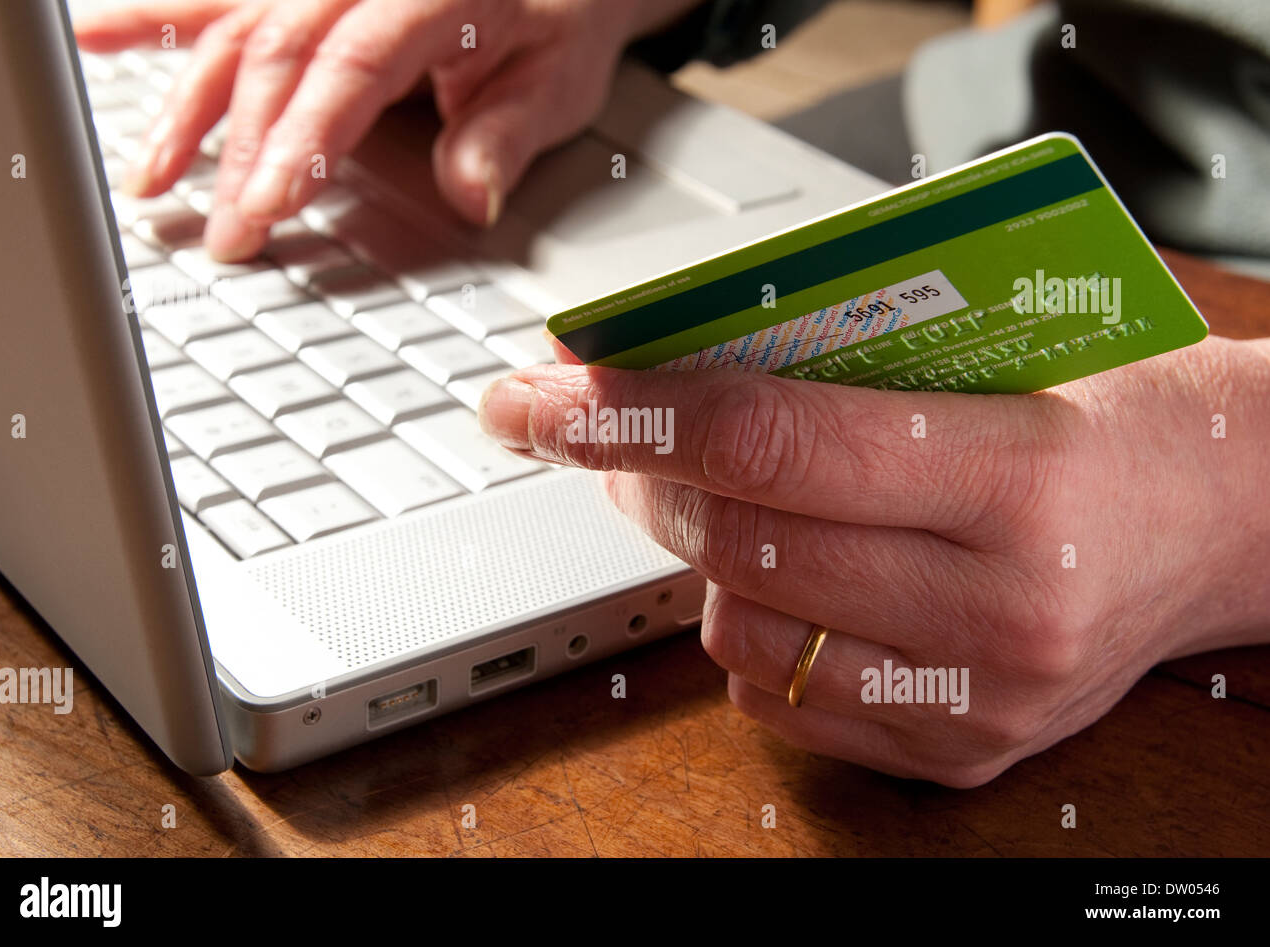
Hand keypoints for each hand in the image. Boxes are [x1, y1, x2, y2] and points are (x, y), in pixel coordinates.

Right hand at [74, 0, 700, 259]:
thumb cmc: (557, 21)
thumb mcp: (556, 81)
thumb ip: (506, 135)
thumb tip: (471, 196)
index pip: (353, 67)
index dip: (307, 138)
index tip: (274, 204)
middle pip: (282, 57)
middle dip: (246, 152)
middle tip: (229, 233)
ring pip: (239, 34)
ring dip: (189, 108)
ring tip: (153, 178)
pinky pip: (224, 3)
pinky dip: (162, 23)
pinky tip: (105, 37)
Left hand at [477, 336, 1269, 785]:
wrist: (1234, 523)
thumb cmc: (1122, 413)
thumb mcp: (1002, 349)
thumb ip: (841, 364)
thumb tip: (670, 364)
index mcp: (1019, 481)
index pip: (771, 443)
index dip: (635, 409)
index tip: (546, 387)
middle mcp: (1000, 612)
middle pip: (739, 541)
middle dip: (633, 472)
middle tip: (593, 421)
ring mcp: (977, 703)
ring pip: (739, 627)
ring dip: (690, 552)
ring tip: (697, 492)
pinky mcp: (956, 755)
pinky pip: (777, 697)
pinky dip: (745, 627)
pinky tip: (770, 574)